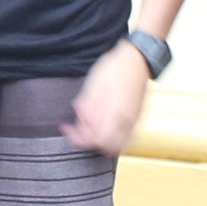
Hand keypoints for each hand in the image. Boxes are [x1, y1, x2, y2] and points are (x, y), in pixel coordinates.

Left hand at [62, 39, 149, 155]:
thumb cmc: (116, 67)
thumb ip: (88, 107)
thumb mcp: (95, 83)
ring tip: (88, 128)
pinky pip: (125, 139)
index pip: (98, 139)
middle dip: (88, 141)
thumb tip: (81, 124)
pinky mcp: (136, 119)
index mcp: (117, 111)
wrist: (138, 59)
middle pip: (106, 146)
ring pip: (117, 145)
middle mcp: (128, 120)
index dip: (79, 138)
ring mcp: (134, 121)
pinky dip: (111, 138)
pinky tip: (101, 127)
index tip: (68, 128)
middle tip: (76, 129)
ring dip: (100, 141)